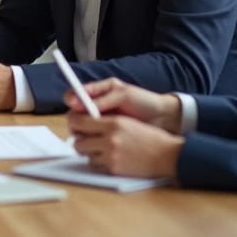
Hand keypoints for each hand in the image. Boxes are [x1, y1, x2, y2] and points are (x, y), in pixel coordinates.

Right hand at [65, 78, 182, 132]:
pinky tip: (98, 143)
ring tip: (90, 135)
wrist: (164, 118)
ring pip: (80, 129)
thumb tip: (77, 104)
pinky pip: (92, 140)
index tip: (73, 105)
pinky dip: (91, 142)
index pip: (75, 95)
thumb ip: (101, 100)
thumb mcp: (123, 96)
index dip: (71, 100)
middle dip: (75, 120)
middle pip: (74, 115)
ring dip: (81, 133)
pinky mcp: (106, 137)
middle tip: (80, 125)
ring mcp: (101, 123)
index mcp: (98, 92)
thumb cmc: (144, 101)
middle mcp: (95, 108)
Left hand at [69, 112, 183, 178]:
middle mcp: (110, 139)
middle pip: (78, 141)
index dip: (74, 123)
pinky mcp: (114, 169)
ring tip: (101, 149)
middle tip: (87, 140)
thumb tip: (85, 122)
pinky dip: (98, 162)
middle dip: (80, 141)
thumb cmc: (150, 137)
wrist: (168, 155)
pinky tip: (109, 158)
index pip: (80, 121)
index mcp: (114, 123)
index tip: (74, 124)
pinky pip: (95, 165)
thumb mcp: (128, 122)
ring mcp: (111, 156)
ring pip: (85, 155)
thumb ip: (106, 121)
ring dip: (90, 152)